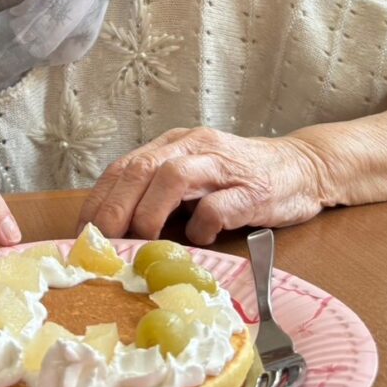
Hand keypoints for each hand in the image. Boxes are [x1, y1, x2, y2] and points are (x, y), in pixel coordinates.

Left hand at [77, 127, 328, 245]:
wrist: (303, 168)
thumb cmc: (239, 180)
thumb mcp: (193, 178)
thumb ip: (160, 193)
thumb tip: (115, 232)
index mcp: (174, 143)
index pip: (124, 166)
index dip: (99, 199)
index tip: (83, 231)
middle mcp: (194, 147)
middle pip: (142, 169)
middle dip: (115, 208)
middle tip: (102, 242)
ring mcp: (223, 166)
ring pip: (173, 177)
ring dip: (149, 212)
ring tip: (141, 241)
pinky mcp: (252, 189)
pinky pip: (218, 205)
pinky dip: (201, 225)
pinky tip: (199, 239)